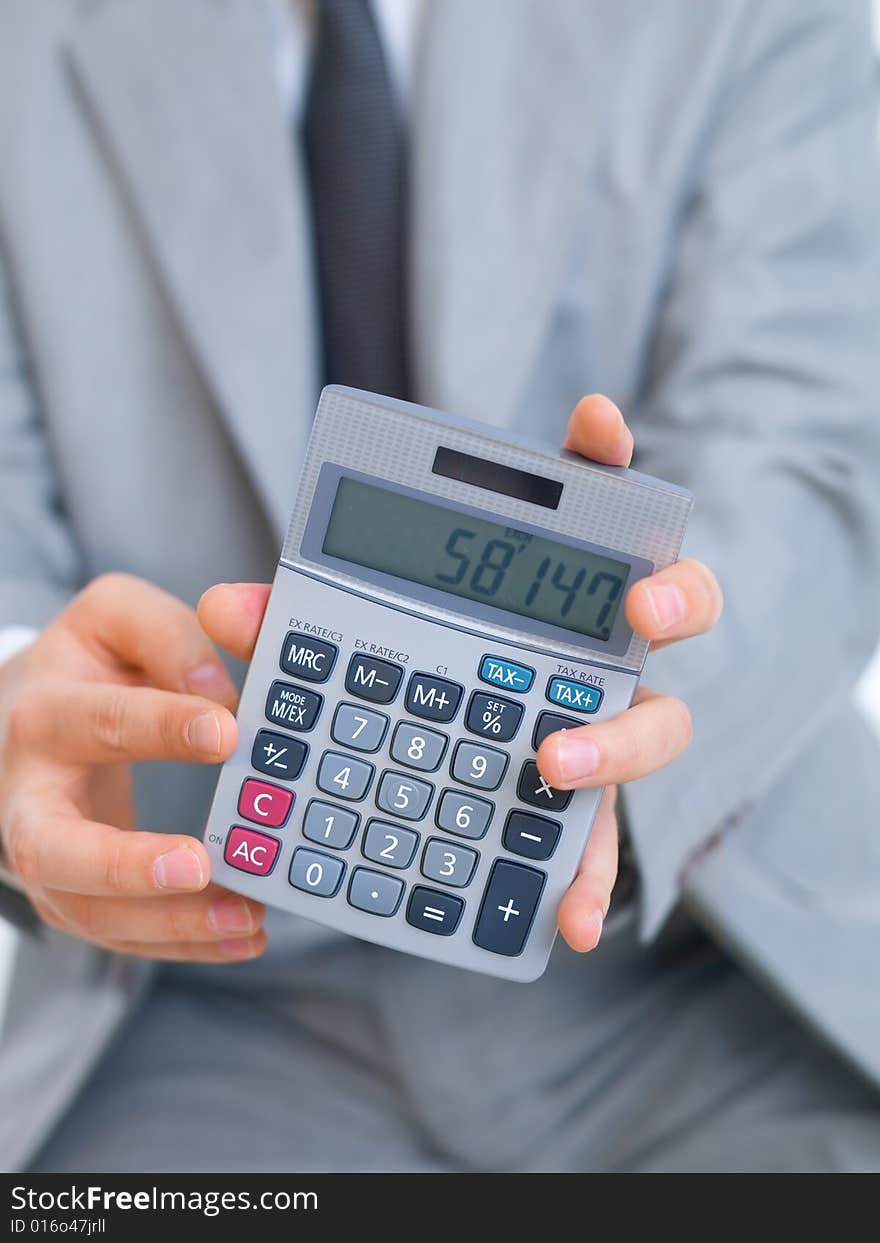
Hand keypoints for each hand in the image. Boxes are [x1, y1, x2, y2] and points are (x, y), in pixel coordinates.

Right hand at [0, 574, 265, 960]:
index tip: (229, 732)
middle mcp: (27, 795)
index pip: (100, 722)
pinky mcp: (70, 895)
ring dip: (168, 923)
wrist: (22, 719)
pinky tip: (241, 936)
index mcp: (44, 713)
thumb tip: (216, 690)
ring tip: (245, 917)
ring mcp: (41, 856)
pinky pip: (118, 936)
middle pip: (53, 846)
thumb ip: (167, 635)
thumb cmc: (84, 668)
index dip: (162, 725)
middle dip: (124, 865)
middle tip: (198, 865)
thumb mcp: (115, 620)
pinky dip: (178, 943)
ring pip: (87, 910)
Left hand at [199, 394, 721, 958]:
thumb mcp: (350, 641)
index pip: (592, 497)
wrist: (434, 764)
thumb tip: (227, 609)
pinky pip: (605, 838)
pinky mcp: (586, 802)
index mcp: (549, 580)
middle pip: (676, 599)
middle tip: (636, 606)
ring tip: (554, 767)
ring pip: (658, 722)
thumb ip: (302, 619)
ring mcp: (605, 719)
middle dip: (671, 592)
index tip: (594, 418)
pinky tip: (567, 920)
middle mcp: (598, 642)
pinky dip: (588, 877)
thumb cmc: (407, 669)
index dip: (602, 455)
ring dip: (617, 742)